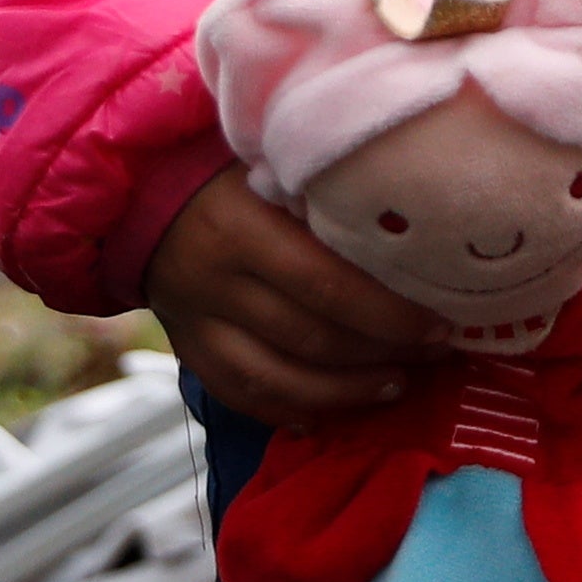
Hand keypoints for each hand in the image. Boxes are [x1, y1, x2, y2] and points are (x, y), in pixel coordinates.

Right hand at [142, 170, 439, 427]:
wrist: (142, 194)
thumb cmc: (229, 172)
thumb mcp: (272, 167)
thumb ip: (325, 198)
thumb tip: (412, 233)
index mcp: (242, 226)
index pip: (327, 285)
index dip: (388, 314)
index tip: (439, 324)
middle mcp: (217, 282)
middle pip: (311, 337)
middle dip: (382, 353)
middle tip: (434, 354)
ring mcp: (198, 323)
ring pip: (279, 378)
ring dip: (346, 392)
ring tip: (396, 385)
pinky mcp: (189, 349)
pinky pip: (240, 395)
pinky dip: (287, 410)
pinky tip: (328, 415)